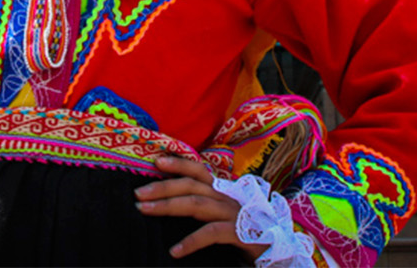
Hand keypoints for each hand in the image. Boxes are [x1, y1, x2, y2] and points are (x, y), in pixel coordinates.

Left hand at [135, 155, 267, 261]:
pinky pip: (211, 233)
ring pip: (196, 204)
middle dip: (162, 187)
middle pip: (191, 185)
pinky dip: (191, 241)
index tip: (155, 161)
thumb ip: (203, 211)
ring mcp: (234, 214)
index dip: (178, 164)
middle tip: (138, 194)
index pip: (199, 171)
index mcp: (223, 192)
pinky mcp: (241, 233)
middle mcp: (228, 198)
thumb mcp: (222, 219)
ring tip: (144, 211)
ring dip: (167, 206)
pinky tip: (175, 251)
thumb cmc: (245, 236)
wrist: (278, 254)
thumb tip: (170, 207)